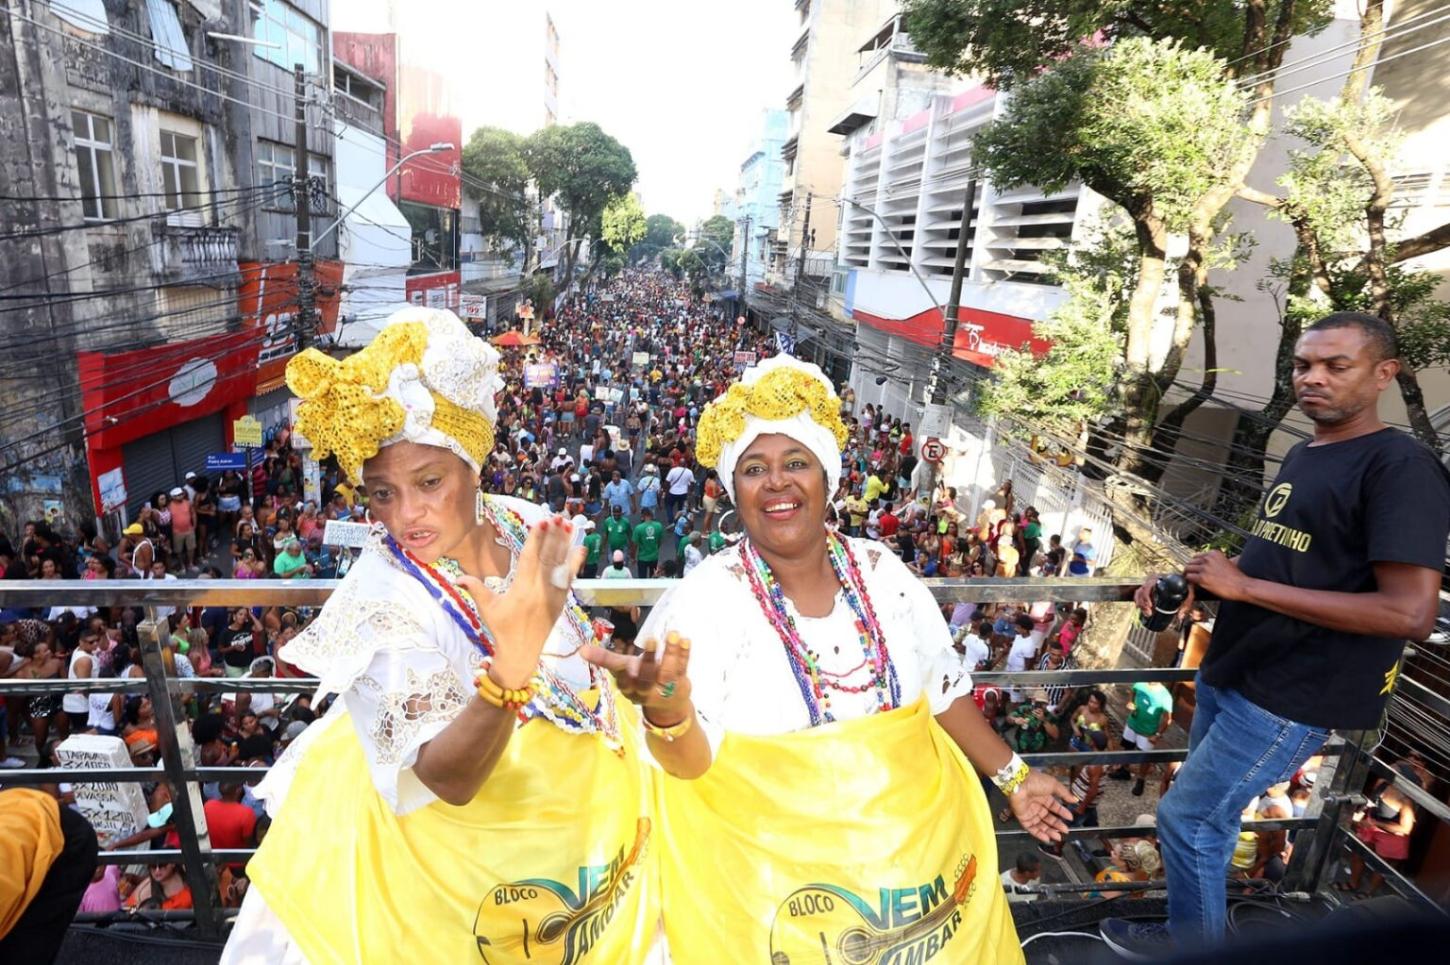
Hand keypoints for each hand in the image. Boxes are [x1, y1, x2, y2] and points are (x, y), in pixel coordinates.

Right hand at [457, 517, 584, 689]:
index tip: (541, 523)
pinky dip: (574, 563)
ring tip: (569, 525)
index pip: (529, 558)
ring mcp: (552, 596)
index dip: (536, 539)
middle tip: (558, 516)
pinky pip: (569, 579)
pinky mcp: (561, 601)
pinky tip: (580, 548)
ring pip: (560, 565)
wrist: (521, 652)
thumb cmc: (502, 629)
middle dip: (553, 536)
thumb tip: (458, 577)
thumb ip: (475, 589)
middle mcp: (539, 591)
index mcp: (521, 590)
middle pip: (547, 557)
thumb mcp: (487, 608)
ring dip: (565, 544)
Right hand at [582, 631, 692, 724]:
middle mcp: (646, 690)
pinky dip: (684, 654)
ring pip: (667, 673)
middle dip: (648, 659)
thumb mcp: (623, 671)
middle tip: (651, 639)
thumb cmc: (640, 680)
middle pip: (646, 678)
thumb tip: (580, 649)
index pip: (622, 678)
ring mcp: (664, 689)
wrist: (668, 704)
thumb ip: (606, 660)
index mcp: (629, 687)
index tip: (620, 655)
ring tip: (673, 634)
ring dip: (670, 653)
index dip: (624, 669)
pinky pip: (682, 668)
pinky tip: (685, 640)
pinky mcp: (681, 684)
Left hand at [1007, 769, 1076, 844]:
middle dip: (1057, 825)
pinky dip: (1039, 834)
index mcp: (1044, 795)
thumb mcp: (1054, 785)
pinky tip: (1047, 838)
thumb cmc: (1034, 780)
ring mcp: (1029, 811)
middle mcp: (1036, 803)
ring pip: (1040, 824)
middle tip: (1065, 830)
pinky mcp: (1022, 816)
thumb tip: (1075, 799)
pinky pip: (1031, 828)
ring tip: (1058, 837)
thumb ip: (1065, 794)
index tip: (1070, 818)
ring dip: (1050, 831)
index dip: (1062, 813)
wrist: (1019, 782)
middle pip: (1048, 818)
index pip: (1055, 807)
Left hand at [1185, 550, 1247, 600]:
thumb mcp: (1226, 562)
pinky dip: (1189, 582)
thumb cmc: (1237, 578)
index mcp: (1214, 553)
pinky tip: (1193, 586)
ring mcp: (1204, 568)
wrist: (1243, 586)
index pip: (1197, 556)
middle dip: (1191, 570)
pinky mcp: (1202, 578)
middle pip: (1191, 562)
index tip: (1196, 571)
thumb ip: (1215, 562)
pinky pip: (1188, 578)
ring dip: (1188, 576)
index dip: (1196, 565)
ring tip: (1191, 582)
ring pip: (1188, 569)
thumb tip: (1205, 566)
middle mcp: (1208, 558)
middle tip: (1192, 577)